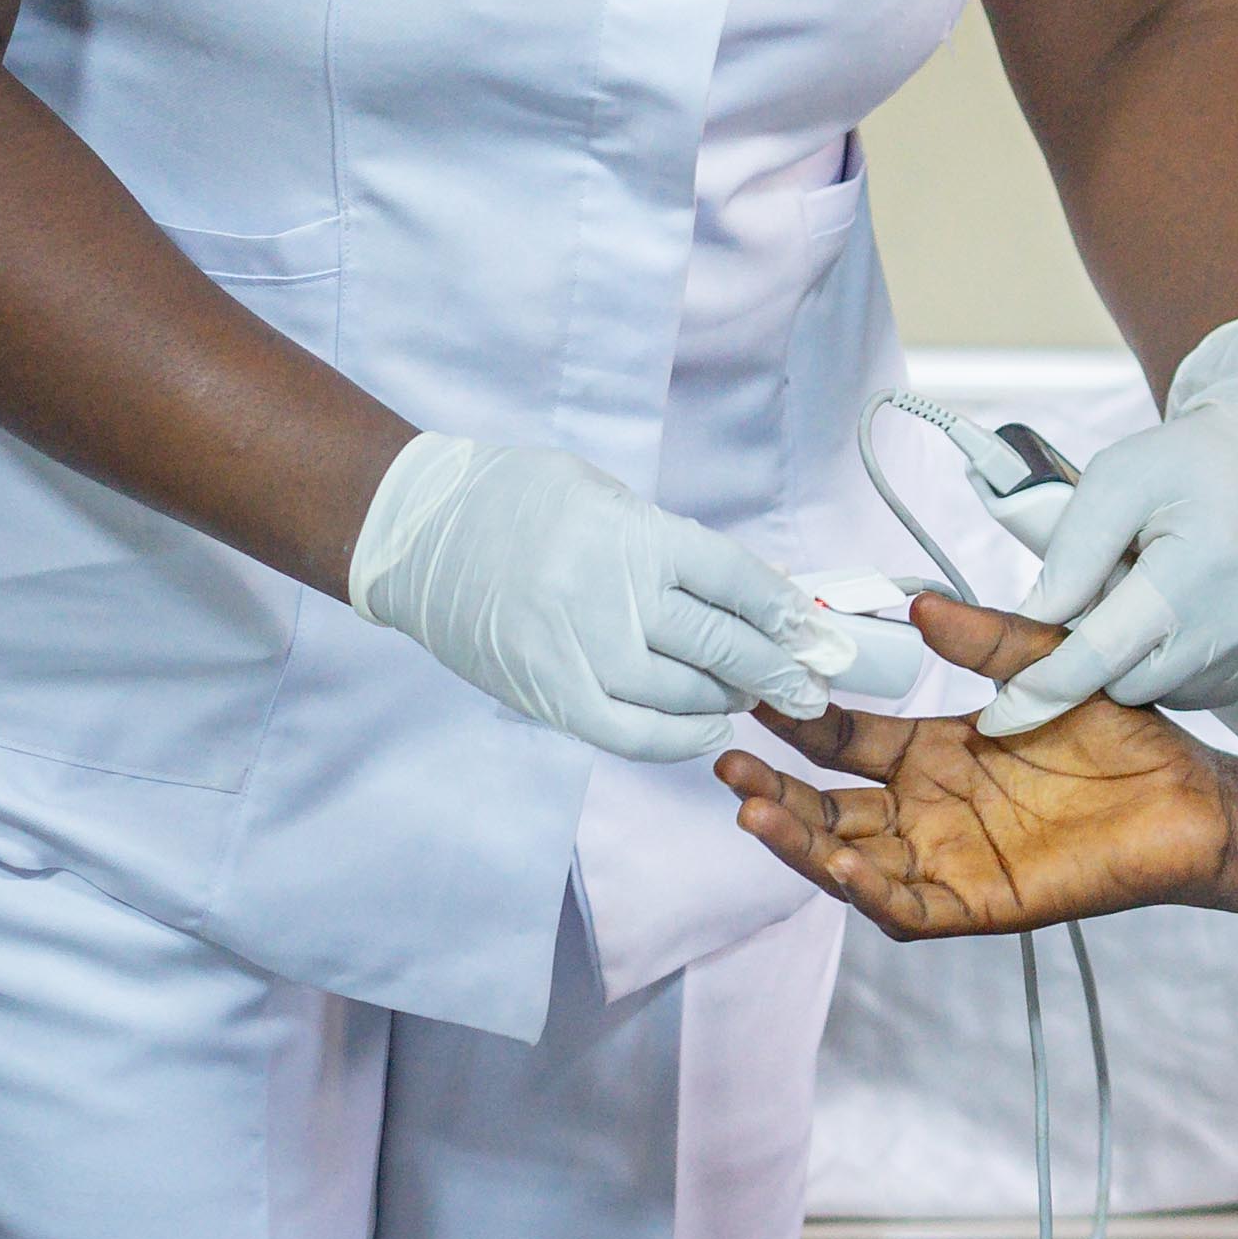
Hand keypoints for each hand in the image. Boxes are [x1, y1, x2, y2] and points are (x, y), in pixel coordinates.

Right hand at [348, 433, 819, 762]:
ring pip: (682, 693)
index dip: (786, 612)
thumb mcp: (607, 499)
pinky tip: (709, 732)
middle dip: (780, 670)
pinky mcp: (547, 694)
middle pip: (720, 644)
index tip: (820, 634)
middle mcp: (612, 596)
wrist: (417, 533)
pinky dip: (679, 738)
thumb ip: (675, 548)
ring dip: (730, 699)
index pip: (735, 581)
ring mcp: (577, 650)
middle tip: (815, 685)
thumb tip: (756, 590)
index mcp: (635, 535)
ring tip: (755, 696)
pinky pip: (630, 732)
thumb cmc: (519, 503)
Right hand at [717, 590, 1235, 935]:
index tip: (755, 692)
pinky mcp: (982, 903)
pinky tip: (842, 865)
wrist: (1193, 796)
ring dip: (800, 842)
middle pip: (827, 808)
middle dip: (773, 789)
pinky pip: (910, 908)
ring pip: (850, 862)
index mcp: (934, 754)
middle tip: (728, 765)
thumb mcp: (1048, 665)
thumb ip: (985, 638)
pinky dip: (872, 892)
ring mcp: (949, 860)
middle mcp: (928, 811)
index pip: (843, 741)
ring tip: (756, 809)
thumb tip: (920, 602)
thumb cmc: (1125, 736)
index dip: (797, 723)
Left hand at [987, 317, 1237, 729]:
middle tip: (1111, 586)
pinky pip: (1197, 690)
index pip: (1104, 654)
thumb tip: (1031, 625)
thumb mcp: (1113, 481)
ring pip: (1161, 691)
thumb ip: (1069, 556)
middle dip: (1099, 651)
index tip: (1001, 715)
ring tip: (1155, 589)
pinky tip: (1183, 608)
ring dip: (1137, 656)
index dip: (1045, 687)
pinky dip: (1173, 660)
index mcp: (1203, 565)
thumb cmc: (1186, 462)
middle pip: (1129, 683)